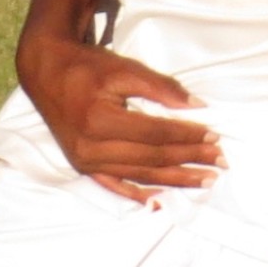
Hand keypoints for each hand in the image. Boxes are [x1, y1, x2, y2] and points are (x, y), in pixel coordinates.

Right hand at [15, 31, 222, 204]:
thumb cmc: (88, 67)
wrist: (47, 72)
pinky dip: (139, 194)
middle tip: (220, 161)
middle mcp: (90, 147)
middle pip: (150, 159)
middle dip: (189, 160)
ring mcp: (84, 161)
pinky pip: (114, 186)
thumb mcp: (124, 69)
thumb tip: (198, 105)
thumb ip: (162, 88)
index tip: (215, 135)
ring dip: (174, 181)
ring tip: (204, 181)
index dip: (187, 135)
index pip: (155, 134)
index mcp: (99, 120)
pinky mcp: (82, 166)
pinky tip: (162, 199)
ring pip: (138, 176)